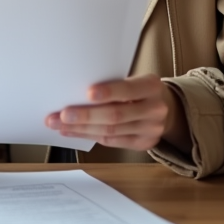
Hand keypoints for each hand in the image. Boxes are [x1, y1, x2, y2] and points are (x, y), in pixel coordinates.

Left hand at [45, 74, 189, 152]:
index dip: (109, 92)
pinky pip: (111, 141)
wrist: (164, 107)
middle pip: (116, 115)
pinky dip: (88, 136)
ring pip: (110, 131)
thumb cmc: (138, 90)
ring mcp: (150, 129)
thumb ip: (113, 85)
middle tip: (63, 114)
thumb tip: (75, 89)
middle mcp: (154, 109)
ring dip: (81, 128)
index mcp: (151, 86)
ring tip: (59, 124)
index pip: (128, 90)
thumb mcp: (133, 80)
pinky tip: (72, 131)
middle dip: (86, 115)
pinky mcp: (143, 144)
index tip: (88, 93)